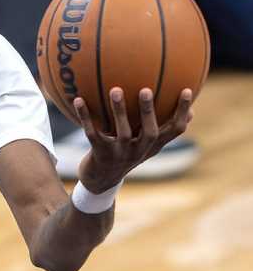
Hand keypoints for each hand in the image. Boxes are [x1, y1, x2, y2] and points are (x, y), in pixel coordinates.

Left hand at [74, 87, 193, 192]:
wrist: (101, 180)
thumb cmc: (126, 153)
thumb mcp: (146, 144)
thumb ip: (161, 128)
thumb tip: (191, 111)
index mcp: (152, 145)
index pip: (174, 130)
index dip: (181, 112)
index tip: (186, 90)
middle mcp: (139, 151)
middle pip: (149, 132)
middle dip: (148, 111)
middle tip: (146, 89)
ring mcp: (120, 154)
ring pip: (122, 132)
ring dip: (118, 111)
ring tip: (115, 90)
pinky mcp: (100, 155)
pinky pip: (92, 133)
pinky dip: (85, 117)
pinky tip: (78, 100)